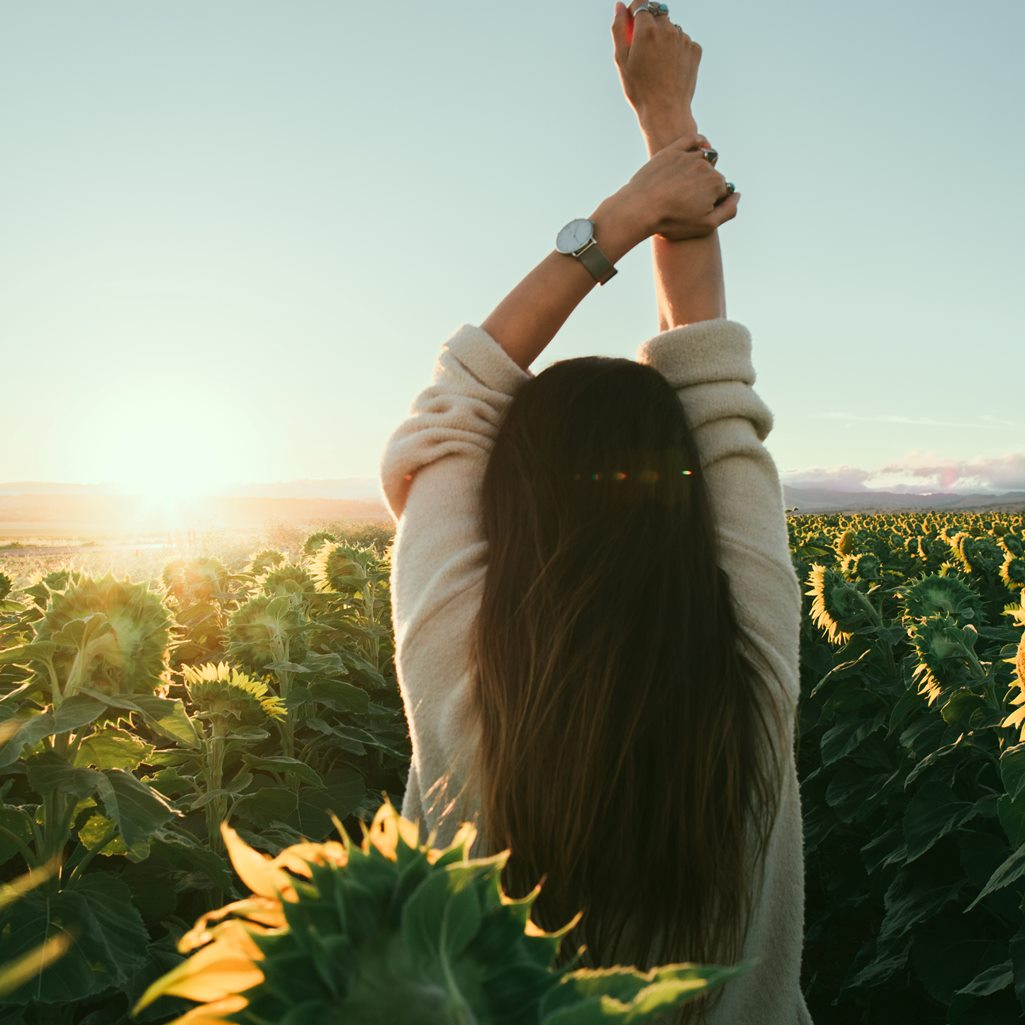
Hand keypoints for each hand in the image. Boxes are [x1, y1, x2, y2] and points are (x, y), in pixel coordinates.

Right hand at [611, 1, 702, 152]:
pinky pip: (683, 41)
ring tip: (658, 64)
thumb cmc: (639, 89)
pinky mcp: (695, 49)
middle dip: (650, 25)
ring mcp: (684, 38)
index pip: (642, 2)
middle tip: (644, 50)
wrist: (665, 111)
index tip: (632, 23)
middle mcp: (668, 29)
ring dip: (664, 37)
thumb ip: (619, 29)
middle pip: (657, 14)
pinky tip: (670, 68)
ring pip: (671, 28)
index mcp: (647, 30)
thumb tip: (620, 7)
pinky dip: (676, 49)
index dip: (635, 10)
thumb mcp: (622, 60)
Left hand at [621, 135, 737, 240]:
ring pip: (703, 159)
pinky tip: (700, 148)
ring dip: (701, 168)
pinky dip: (699, 142)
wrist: (639, 209)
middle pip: (713, 175)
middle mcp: (705, 166)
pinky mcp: (672, 151)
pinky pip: (692, 140)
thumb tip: (737, 195)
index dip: (712, 202)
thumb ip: (728, 211)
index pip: (722, 191)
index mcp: (716, 183)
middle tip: (687, 202)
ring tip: (686, 185)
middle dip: (705, 187)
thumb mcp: (705, 226)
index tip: (697, 211)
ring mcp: (688, 156)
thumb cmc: (672, 221)